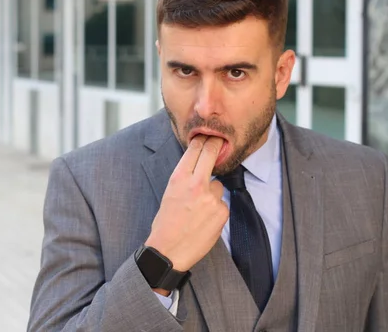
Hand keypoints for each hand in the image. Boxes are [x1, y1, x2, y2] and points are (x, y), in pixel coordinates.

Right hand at [145, 135, 228, 272]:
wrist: (169, 250)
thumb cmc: (165, 223)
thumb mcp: (169, 193)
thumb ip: (184, 178)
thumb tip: (197, 166)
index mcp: (179, 178)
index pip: (194, 149)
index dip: (203, 141)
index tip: (208, 136)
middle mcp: (196, 184)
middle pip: (211, 153)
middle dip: (216, 145)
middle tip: (220, 140)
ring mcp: (211, 198)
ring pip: (218, 184)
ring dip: (213, 192)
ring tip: (199, 209)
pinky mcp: (222, 211)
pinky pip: (222, 203)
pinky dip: (216, 210)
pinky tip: (204, 220)